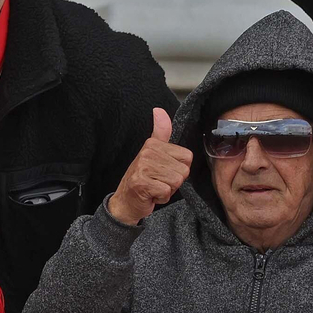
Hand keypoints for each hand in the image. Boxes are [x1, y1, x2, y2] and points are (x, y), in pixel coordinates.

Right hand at [107, 108, 191, 225]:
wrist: (125, 201)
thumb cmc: (143, 178)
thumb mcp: (153, 153)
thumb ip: (160, 132)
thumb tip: (159, 110)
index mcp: (153, 144)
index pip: (187, 157)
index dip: (179, 169)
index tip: (164, 172)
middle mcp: (147, 152)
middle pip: (183, 171)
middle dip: (174, 182)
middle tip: (158, 182)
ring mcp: (143, 167)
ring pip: (176, 182)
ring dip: (168, 190)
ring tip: (154, 187)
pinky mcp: (141, 183)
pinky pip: (166, 192)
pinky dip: (161, 198)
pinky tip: (151, 195)